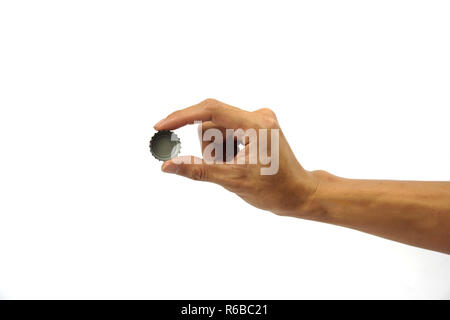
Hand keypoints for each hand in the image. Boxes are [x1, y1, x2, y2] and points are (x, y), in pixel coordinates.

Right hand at [154, 99, 318, 216]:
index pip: (209, 110)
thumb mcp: (232, 180)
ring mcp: (257, 120)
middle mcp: (257, 115)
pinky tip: (241, 163)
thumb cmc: (273, 190)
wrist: (298, 195)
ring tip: (236, 168)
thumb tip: (166, 165)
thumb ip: (197, 170)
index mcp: (254, 124)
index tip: (160, 127)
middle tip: (225, 168)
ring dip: (217, 152)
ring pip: (216, 130)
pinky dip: (225, 151)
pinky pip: (226, 133)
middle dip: (210, 149)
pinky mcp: (255, 126)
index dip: (181, 117)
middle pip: (211, 124)